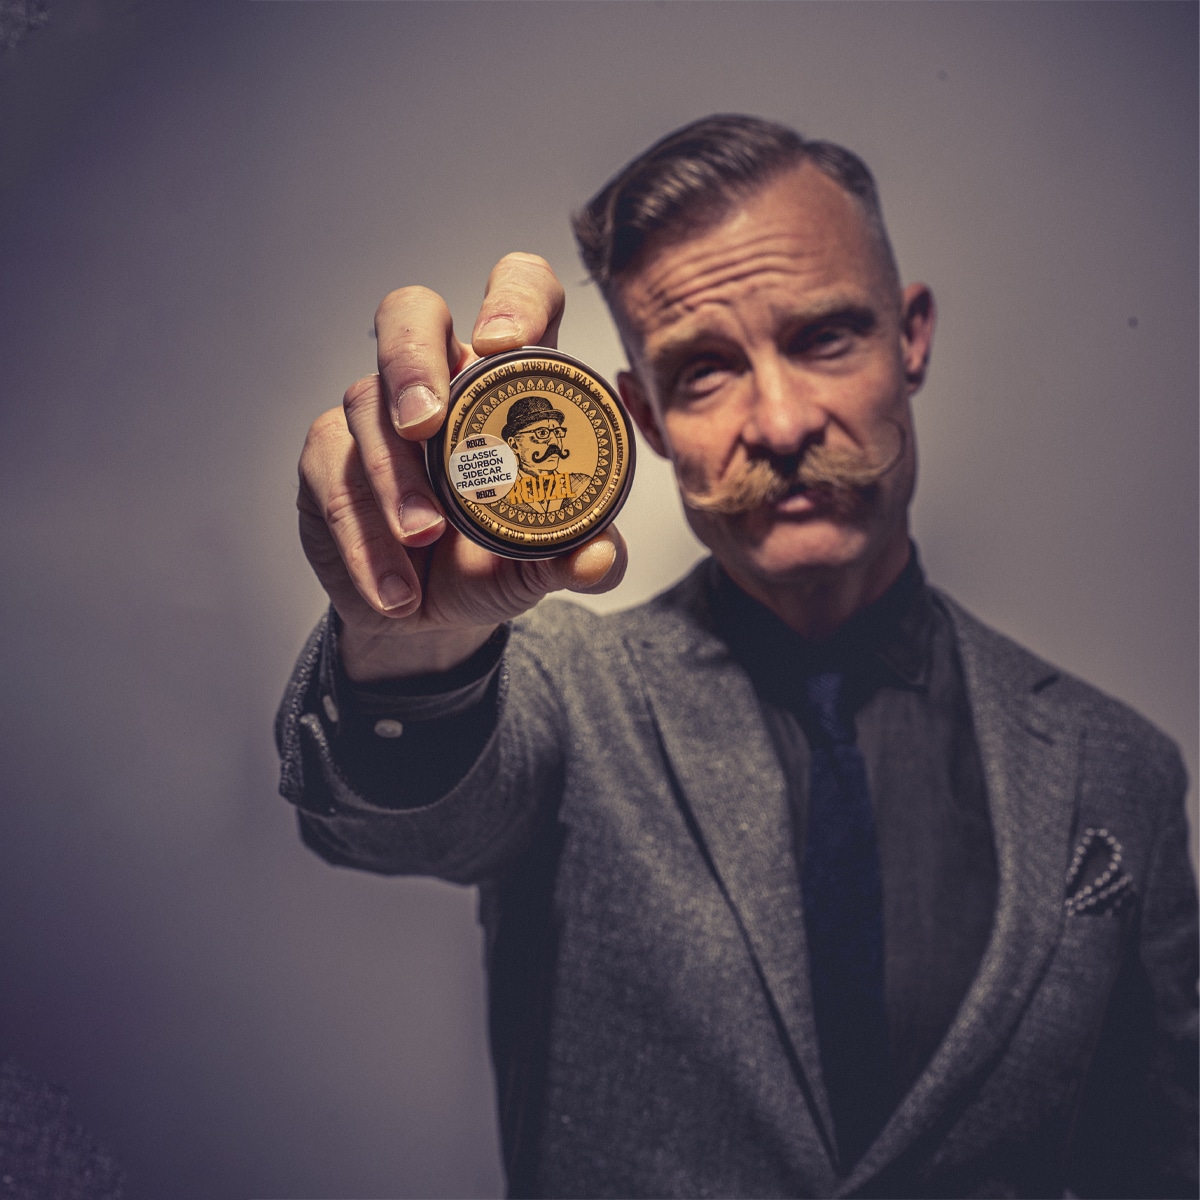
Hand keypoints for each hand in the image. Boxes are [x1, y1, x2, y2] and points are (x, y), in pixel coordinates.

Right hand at [297, 253, 627, 680]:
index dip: (513, 298)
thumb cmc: (492, 564)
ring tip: (422, 540)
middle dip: (413, 359)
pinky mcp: (327, 457)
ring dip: (393, 480)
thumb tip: (599, 558)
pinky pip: (332, 477)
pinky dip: (365, 538)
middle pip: (410, 312)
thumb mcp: (542, 566)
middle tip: (425, 424)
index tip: (503, 341)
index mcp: (507, 380)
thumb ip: (577, 559)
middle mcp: (438, 378)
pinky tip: (397, 589)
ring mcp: (374, 412)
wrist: (426, 617)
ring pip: (366, 405)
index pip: (517, 292)